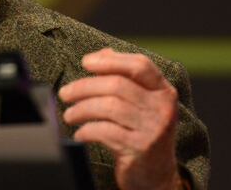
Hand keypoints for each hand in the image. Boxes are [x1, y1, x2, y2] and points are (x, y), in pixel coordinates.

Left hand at [58, 48, 181, 189]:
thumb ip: (126, 78)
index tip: (86, 62)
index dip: (110, 61)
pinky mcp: (140, 148)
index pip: (140, 65)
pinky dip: (87, 130)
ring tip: (69, 115)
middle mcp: (162, 108)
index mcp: (164, 92)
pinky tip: (80, 133)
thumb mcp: (142, 105)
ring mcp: (153, 128)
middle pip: (117, 85)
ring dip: (82, 109)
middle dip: (85, 87)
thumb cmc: (143, 134)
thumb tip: (102, 53)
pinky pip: (106, 132)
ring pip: (109, 107)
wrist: (158, 177)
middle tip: (66, 93)